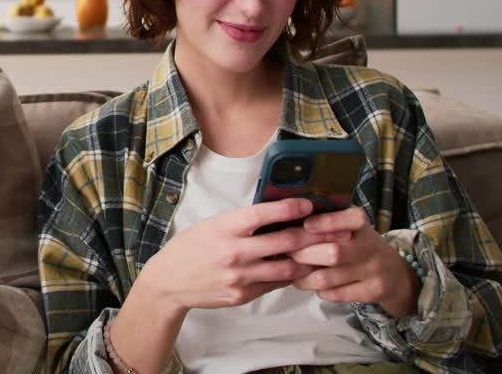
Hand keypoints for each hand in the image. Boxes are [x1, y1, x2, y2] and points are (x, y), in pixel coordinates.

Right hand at [133, 198, 351, 316]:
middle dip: (312, 236)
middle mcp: (233, 252)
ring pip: (286, 268)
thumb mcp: (212, 224)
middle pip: (283, 242)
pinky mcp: (242, 295)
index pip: (262, 214)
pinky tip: (300, 269)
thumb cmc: (191, 248)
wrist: (169, 282)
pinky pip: (274, 285)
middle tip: (331, 230)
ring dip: (308, 260)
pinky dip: (290, 276)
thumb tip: (276, 213)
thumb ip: (242, 221)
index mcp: (224, 228)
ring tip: (324, 252)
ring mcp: (239, 277)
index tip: (308, 205)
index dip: (289, 209)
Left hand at [288, 206, 421, 316]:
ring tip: (293, 273)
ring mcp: (373, 270)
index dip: (327, 223)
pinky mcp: (373, 291)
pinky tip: (312, 285)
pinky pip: (337, 294)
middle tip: (287, 254)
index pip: (350, 219)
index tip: (306, 224)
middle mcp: (371, 246)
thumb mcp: (351, 227)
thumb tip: (288, 217)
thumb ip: (327, 221)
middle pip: (333, 252)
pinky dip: (320, 291)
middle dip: (303, 254)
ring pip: (329, 277)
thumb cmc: (360, 245)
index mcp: (362, 224)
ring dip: (305, 277)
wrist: (395, 274)